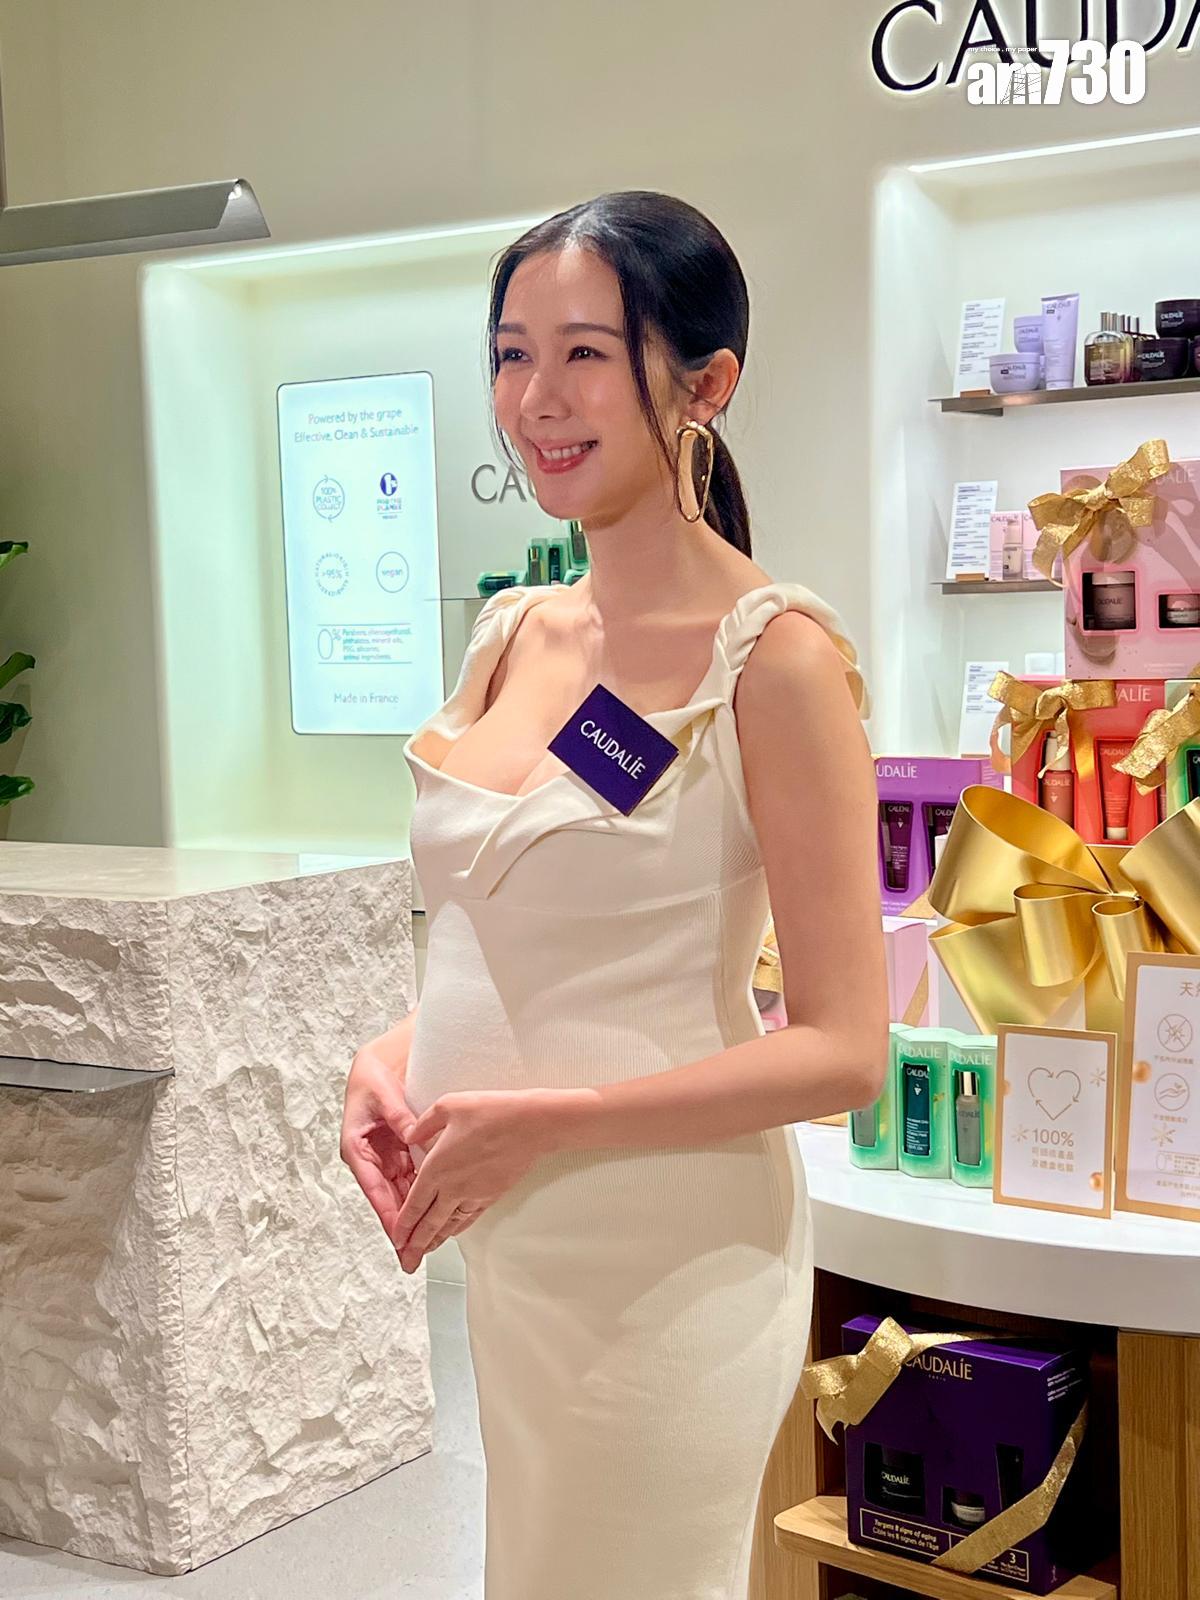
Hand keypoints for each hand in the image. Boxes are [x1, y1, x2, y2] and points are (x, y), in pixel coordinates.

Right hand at [339, 1049, 416, 1255]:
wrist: (377, 1067)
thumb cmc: (373, 1080)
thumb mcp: (385, 1095)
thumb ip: (399, 1117)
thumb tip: (412, 1136)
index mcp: (356, 1148)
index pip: (374, 1188)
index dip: (388, 1213)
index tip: (399, 1236)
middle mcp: (368, 1159)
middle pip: (386, 1199)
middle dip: (399, 1227)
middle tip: (412, 1255)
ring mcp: (383, 1159)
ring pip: (399, 1193)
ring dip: (411, 1216)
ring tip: (424, 1245)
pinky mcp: (397, 1155)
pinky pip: (409, 1179)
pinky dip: (420, 1195)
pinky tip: (433, 1212)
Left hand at [390, 1088, 559, 1272]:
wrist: (531, 1125)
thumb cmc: (492, 1112)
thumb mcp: (448, 1106)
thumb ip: (424, 1124)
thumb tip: (409, 1135)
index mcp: (437, 1167)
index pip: (414, 1205)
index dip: (402, 1225)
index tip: (395, 1239)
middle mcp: (454, 1187)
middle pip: (429, 1224)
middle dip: (416, 1246)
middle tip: (407, 1262)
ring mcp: (474, 1194)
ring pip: (449, 1225)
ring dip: (435, 1241)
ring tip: (425, 1253)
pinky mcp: (492, 1195)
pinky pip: (469, 1218)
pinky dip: (457, 1229)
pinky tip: (453, 1232)